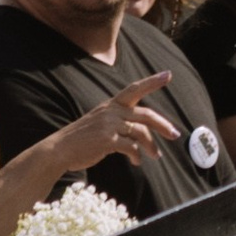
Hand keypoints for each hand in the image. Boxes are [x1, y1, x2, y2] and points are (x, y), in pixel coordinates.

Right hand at [47, 79, 184, 177]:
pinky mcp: (107, 140)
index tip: (168, 74)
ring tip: (157, 155)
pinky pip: (130, 147)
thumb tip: (140, 132)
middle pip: (145, 114)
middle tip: (175, 134)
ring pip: (141, 132)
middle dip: (163, 125)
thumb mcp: (100, 122)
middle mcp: (112, 111)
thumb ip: (118, 121)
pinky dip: (137, 155)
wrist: (59, 149)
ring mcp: (110, 125)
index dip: (152, 81)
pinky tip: (137, 161)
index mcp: (111, 104)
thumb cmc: (81, 138)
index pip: (135, 88)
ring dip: (151, 146)